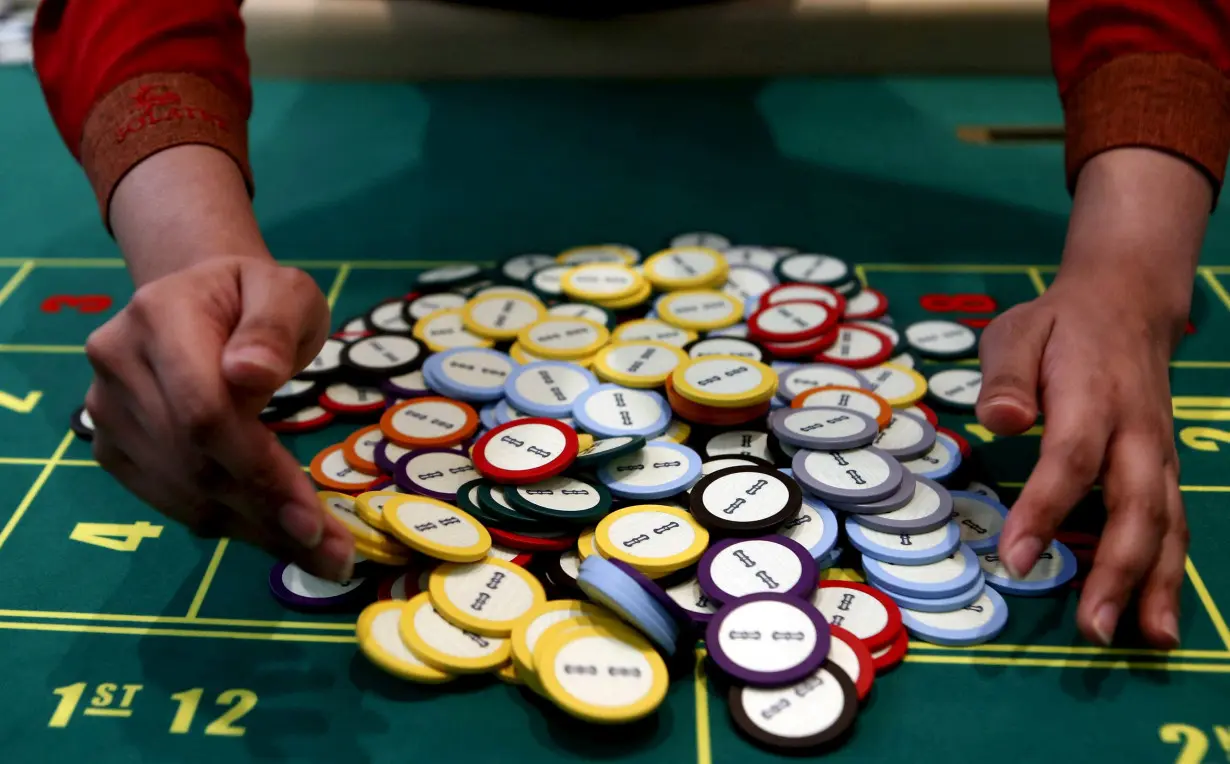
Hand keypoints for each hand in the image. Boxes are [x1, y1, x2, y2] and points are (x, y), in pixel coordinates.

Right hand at [84, 255, 355, 580]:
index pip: (203, 411)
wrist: (199, 295)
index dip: (256, 469)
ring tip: (317, 551)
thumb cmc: (255, 296)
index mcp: (160, 316)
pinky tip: (272, 532)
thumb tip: (252, 374)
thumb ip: (274, 326)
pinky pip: (168, 499)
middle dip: (268, 514)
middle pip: (193, 461)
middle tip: (333, 553)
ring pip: (181, 491)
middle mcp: (118, 363)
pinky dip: (225, 522)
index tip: (311, 516)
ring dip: (252, 530)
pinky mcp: (111, 443)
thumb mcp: (286, 291)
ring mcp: (106, 408)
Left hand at [976, 148, 1210, 647]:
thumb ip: (1006, 376)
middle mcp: (1135, 432)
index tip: (1015, 557)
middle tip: (1091, 627)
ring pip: (1167, 524)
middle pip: (1135, 506)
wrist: (1128, 301)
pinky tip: (1159, 616)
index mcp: (1093, 397)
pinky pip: (1174, 523)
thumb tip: (1000, 421)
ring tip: (1147, 640)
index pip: (1070, 460)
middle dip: (1117, 571)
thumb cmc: (1059, 325)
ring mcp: (1157, 452)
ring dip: (1158, 585)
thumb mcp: (1018, 331)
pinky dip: (1171, 571)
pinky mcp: (1163, 467)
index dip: (1044, 510)